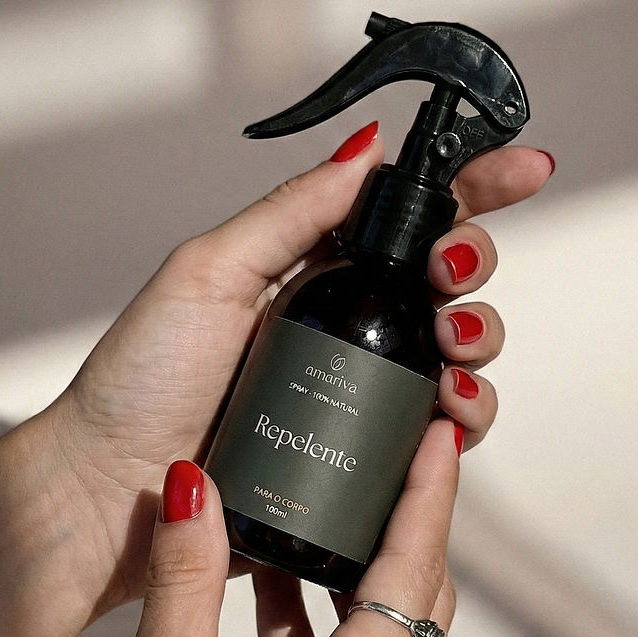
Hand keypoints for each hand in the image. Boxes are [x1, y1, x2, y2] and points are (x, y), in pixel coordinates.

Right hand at [0, 420, 459, 636]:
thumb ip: (186, 573)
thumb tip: (197, 482)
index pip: (414, 569)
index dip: (430, 493)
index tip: (440, 435)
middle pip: (420, 604)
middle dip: (411, 526)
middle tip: (389, 459)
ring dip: (362, 576)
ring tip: (325, 510)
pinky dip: (329, 626)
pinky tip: (276, 592)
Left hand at [50, 123, 552, 611]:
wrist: (112, 489)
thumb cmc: (140, 379)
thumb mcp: (209, 273)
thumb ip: (291, 213)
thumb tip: (367, 147)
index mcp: (308, 267)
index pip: (403, 215)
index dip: (471, 189)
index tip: (525, 168)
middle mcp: (341, 323)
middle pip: (445, 281)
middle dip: (473, 268)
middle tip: (450, 278)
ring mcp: (356, 389)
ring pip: (455, 355)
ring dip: (478, 342)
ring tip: (452, 352)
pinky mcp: (361, 454)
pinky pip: (438, 432)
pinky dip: (464, 417)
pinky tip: (448, 415)